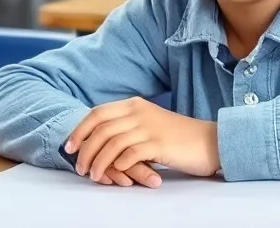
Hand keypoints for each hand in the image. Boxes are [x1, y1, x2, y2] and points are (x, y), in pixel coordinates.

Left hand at [65, 98, 219, 184]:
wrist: (209, 141)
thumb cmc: (177, 137)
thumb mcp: (149, 123)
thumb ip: (127, 126)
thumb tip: (99, 141)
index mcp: (134, 104)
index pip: (98, 113)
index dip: (80, 130)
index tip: (70, 146)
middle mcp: (139, 112)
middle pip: (101, 129)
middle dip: (85, 149)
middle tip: (80, 167)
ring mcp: (149, 127)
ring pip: (111, 143)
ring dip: (98, 161)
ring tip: (94, 175)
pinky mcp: (159, 144)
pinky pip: (130, 154)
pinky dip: (118, 164)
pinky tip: (116, 173)